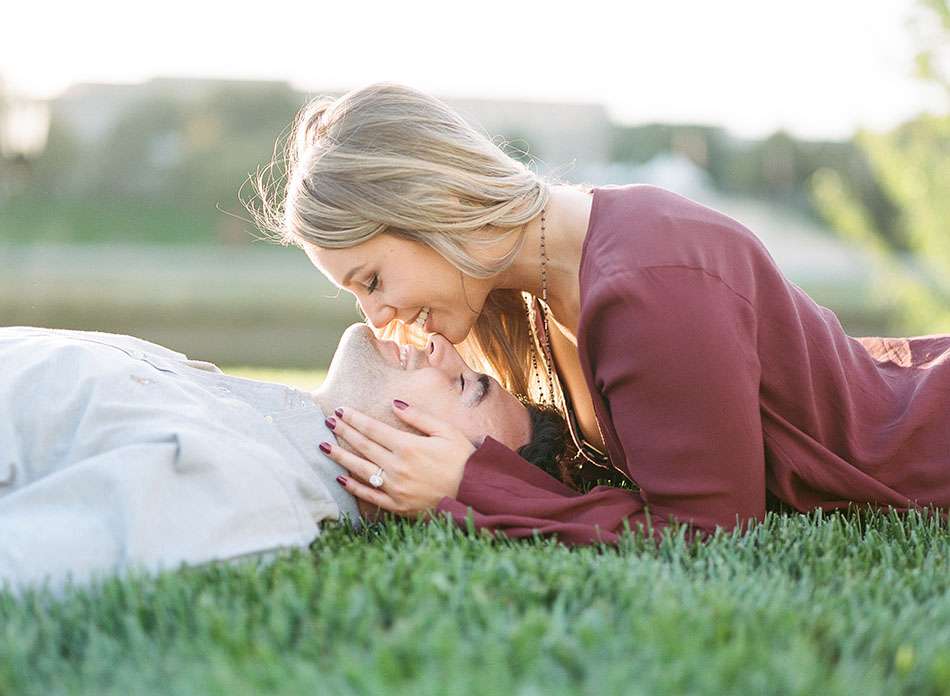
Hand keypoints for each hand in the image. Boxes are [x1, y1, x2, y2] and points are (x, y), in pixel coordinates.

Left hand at [320, 400, 475, 518]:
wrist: (475, 494)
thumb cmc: (464, 459)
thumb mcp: (446, 431)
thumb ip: (419, 417)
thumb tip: (395, 403)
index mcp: (408, 446)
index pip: (373, 429)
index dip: (355, 419)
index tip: (340, 410)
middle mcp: (397, 467)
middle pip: (363, 446)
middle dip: (343, 432)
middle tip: (328, 421)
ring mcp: (395, 488)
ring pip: (360, 470)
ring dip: (341, 457)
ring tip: (324, 447)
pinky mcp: (398, 506)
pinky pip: (370, 496)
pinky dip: (354, 487)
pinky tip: (341, 478)